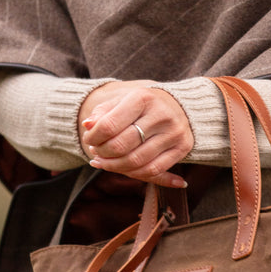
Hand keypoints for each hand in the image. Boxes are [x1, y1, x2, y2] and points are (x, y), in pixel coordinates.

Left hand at [78, 81, 193, 187]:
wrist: (176, 105)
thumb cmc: (140, 105)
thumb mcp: (120, 101)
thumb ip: (102, 113)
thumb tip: (87, 125)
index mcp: (143, 98)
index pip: (109, 125)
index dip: (93, 137)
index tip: (89, 140)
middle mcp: (161, 114)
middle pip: (121, 146)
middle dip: (103, 153)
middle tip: (96, 152)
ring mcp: (174, 132)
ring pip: (136, 161)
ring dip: (114, 166)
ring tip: (104, 161)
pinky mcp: (182, 148)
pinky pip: (153, 170)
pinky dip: (133, 173)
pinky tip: (121, 169)